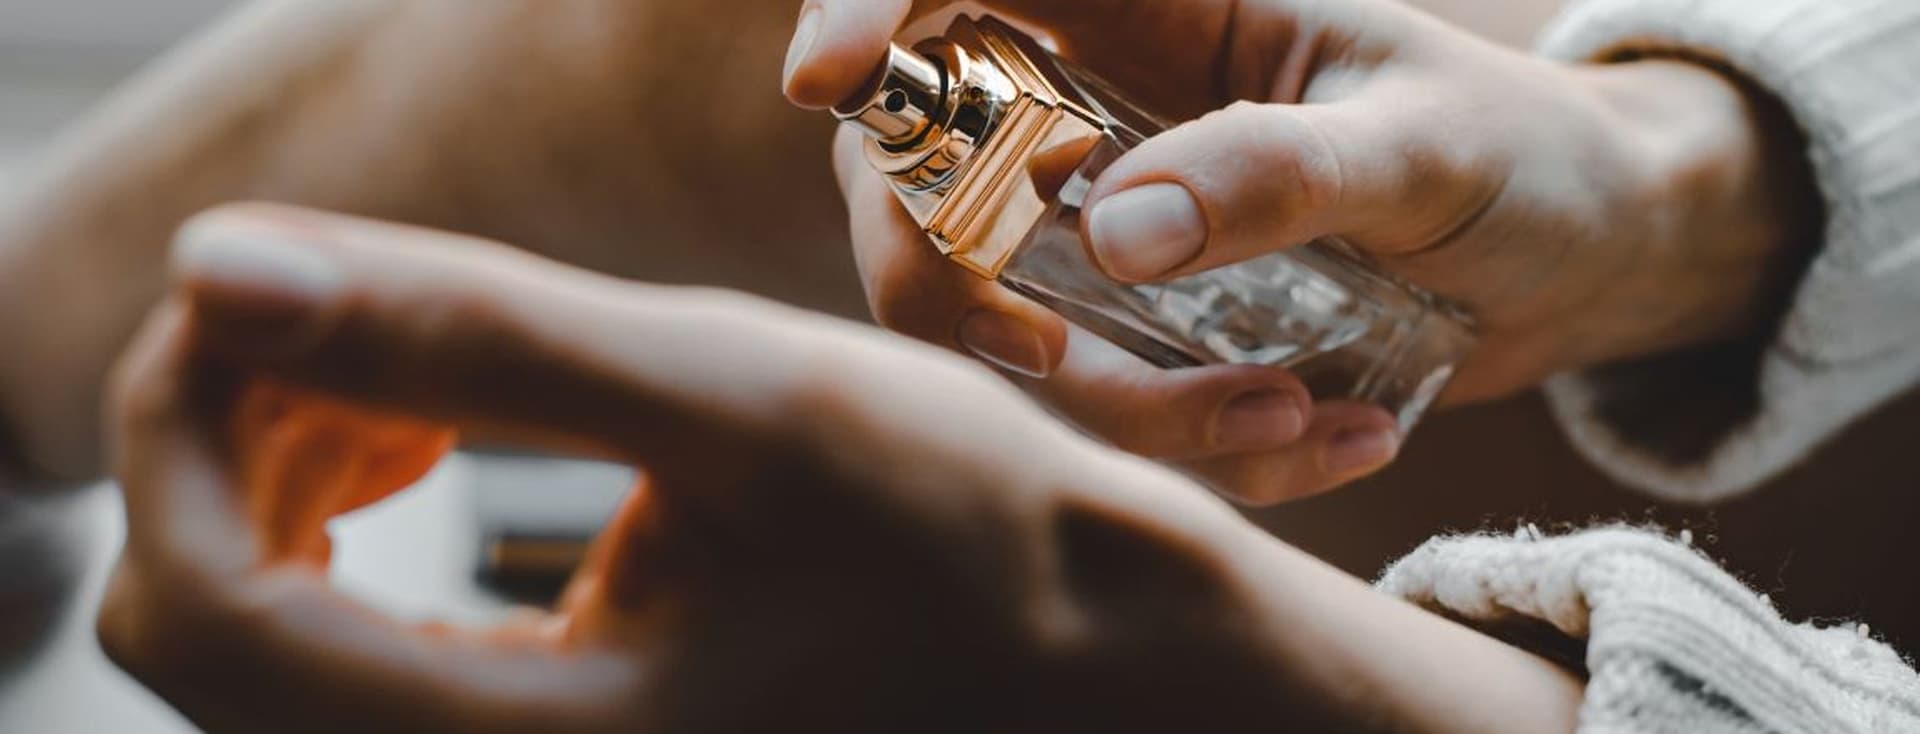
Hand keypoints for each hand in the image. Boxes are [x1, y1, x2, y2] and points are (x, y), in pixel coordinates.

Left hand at [98, 204, 1581, 732]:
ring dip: (294, 479)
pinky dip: (360, 538)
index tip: (270, 286)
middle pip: (208, 633)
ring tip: (411, 383)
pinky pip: (359, 666)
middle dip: (236, 440)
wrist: (1104, 667)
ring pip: (276, 653)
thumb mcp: (742, 404)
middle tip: (352, 323)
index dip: (182, 416)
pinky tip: (448, 450)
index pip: (199, 607)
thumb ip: (477, 338)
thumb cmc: (974, 538)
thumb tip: (228, 265)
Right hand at [786, 0, 1818, 502]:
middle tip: (1064, 369)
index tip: (825, 80)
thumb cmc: (1522, 155)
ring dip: (1114, 407)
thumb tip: (1109, 231)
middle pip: (912, 174)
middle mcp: (1097, 108)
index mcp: (1153, 9)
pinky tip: (1326, 438)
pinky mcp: (1139, 327)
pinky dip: (1187, 451)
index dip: (866, 9)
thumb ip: (1278, 172)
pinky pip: (1092, 404)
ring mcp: (1105, 224)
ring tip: (1294, 421)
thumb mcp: (1426, 144)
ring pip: (991, 318)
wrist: (1590, 253)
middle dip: (956, 290)